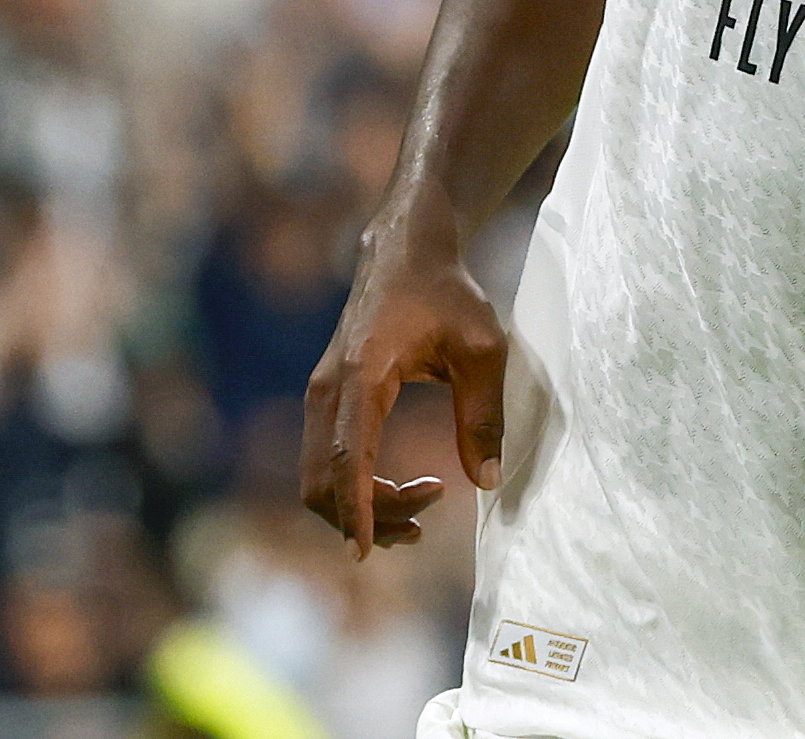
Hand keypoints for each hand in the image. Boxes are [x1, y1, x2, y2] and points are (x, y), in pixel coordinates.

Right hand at [300, 217, 505, 557]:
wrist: (406, 251)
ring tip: (420, 510)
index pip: (347, 458)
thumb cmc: (448, 294)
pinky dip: (353, 489)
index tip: (365, 553)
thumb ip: (483, 415)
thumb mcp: (482, 349)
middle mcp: (328, 388)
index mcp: (362, 374)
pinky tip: (398, 491)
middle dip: (366, 517)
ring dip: (359, 508)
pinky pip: (325, 462)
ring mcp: (320, 394)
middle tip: (428, 517)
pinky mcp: (326, 400)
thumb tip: (486, 482)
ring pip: (318, 478)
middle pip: (322, 481)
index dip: (355, 510)